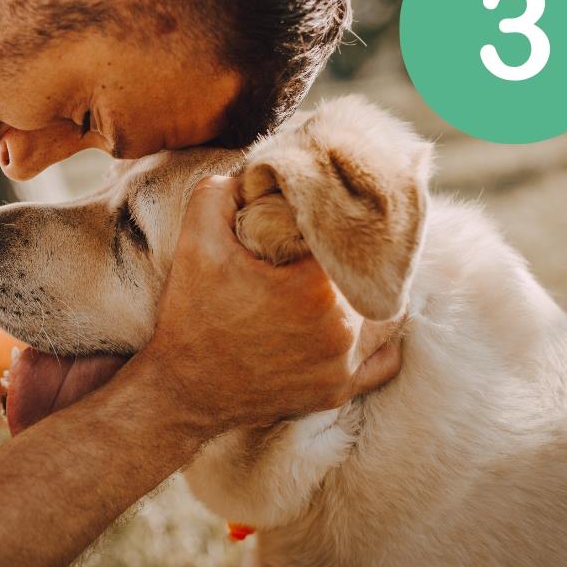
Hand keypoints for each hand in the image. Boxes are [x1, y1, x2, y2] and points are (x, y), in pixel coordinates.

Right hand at [140, 176, 400, 435]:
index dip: (336, 222)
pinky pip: (383, 360)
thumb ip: (220, 193)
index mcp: (315, 288)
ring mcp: (343, 365)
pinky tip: (357, 320)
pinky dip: (378, 339)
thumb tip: (251, 174)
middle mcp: (342, 330)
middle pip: (372, 275)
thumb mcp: (196, 243)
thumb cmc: (191, 317)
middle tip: (330, 246)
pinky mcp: (338, 391)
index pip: (350, 238)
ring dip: (369, 293)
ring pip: (386, 315)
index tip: (319, 217)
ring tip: (345, 278)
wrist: (181, 391)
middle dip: (353, 257)